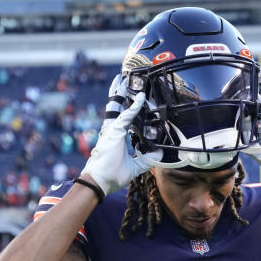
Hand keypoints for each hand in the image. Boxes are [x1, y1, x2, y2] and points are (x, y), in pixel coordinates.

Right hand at [82, 74, 154, 196]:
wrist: (101, 181)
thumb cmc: (113, 175)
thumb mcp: (135, 167)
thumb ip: (147, 159)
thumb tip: (159, 153)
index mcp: (117, 138)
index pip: (124, 119)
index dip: (131, 110)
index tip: (138, 101)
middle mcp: (113, 131)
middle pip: (117, 108)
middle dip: (121, 95)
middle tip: (125, 82)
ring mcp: (112, 130)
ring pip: (117, 106)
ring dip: (121, 92)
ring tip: (124, 79)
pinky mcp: (114, 131)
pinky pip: (126, 115)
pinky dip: (135, 106)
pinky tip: (140, 97)